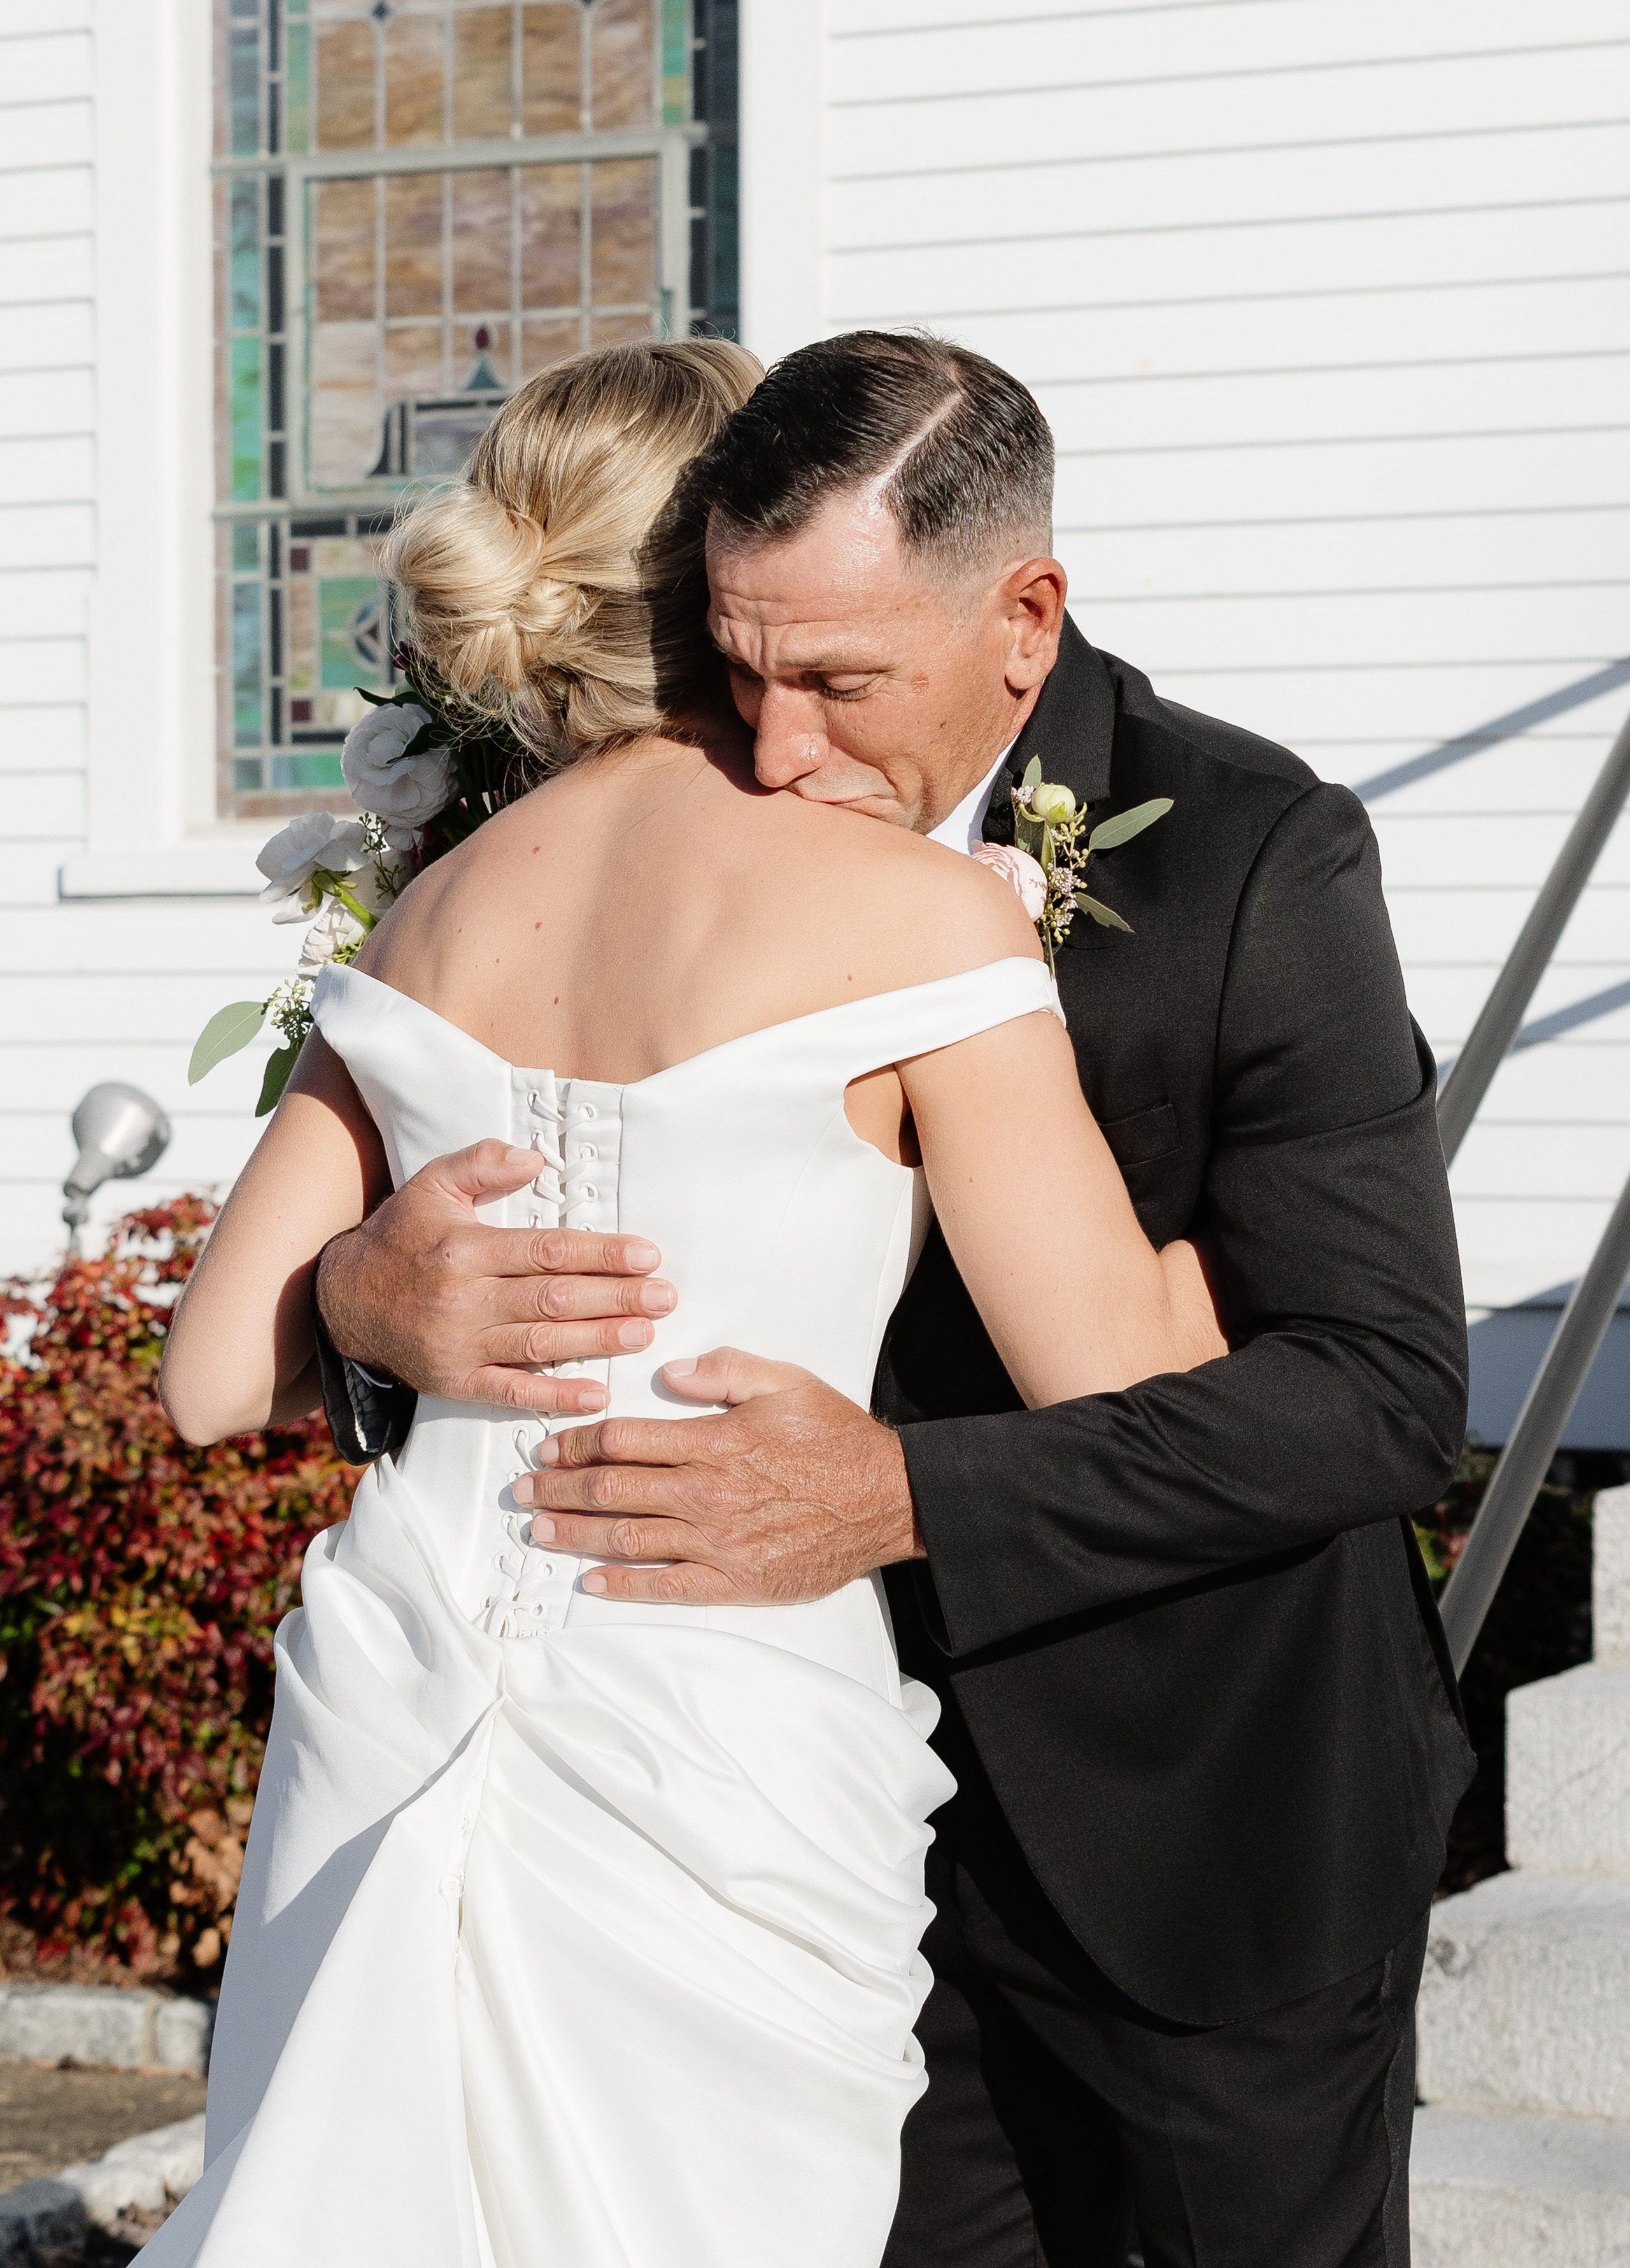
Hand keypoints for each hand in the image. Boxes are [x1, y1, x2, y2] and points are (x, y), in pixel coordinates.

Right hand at [314, 1140, 675, 1413]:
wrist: (343, 1300)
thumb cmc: (400, 1237)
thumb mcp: (431, 1186)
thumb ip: (482, 1163)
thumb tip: (536, 1158)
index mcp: (465, 1248)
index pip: (547, 1250)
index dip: (601, 1253)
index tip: (646, 1255)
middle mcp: (464, 1299)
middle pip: (553, 1298)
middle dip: (615, 1298)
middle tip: (665, 1298)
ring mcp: (459, 1345)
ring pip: (540, 1344)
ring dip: (597, 1341)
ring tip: (645, 1335)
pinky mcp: (454, 1381)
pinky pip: (510, 1392)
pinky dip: (554, 1396)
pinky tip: (598, 1395)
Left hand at [514, 1347, 922, 1604]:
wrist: (888, 1500)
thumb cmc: (836, 1439)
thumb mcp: (785, 1381)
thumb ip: (724, 1370)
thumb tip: (673, 1373)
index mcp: (712, 1440)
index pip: (623, 1440)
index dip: (577, 1442)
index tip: (549, 1446)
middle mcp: (705, 1492)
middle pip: (611, 1490)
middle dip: (560, 1488)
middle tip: (525, 1489)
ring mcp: (717, 1541)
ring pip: (626, 1537)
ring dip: (574, 1533)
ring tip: (539, 1528)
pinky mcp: (734, 1580)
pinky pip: (666, 1585)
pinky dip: (623, 1584)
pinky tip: (592, 1581)